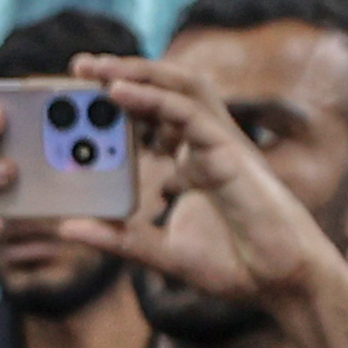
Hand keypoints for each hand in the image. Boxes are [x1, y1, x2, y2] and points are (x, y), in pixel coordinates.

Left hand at [52, 52, 347, 315]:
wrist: (280, 282)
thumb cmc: (234, 264)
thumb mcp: (161, 252)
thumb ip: (119, 238)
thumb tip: (68, 227)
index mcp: (191, 161)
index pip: (154, 117)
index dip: (121, 99)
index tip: (79, 92)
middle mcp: (206, 145)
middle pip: (166, 91)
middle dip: (124, 72)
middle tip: (79, 65)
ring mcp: (220, 145)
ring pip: (181, 89)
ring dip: (138, 72)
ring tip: (96, 66)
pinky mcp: (231, 154)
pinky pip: (188, 115)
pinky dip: (152, 99)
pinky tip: (117, 91)